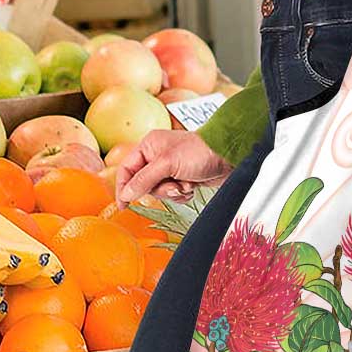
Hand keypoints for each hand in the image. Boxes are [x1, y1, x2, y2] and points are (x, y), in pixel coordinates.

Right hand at [115, 130, 232, 207]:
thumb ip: (144, 179)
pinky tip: (192, 186)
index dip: (123, 187)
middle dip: (160, 189)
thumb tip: (126, 194)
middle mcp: (157, 156)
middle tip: (173, 186)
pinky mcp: (182, 178)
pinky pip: (173, 194)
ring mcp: (170, 168)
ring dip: (173, 192)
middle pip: (143, 184)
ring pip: (159, 191)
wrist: (228, 156)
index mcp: (149, 146)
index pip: (126, 169)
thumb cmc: (199, 152)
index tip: (123, 205)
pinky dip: (182, 194)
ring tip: (186, 184)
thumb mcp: (167, 164)